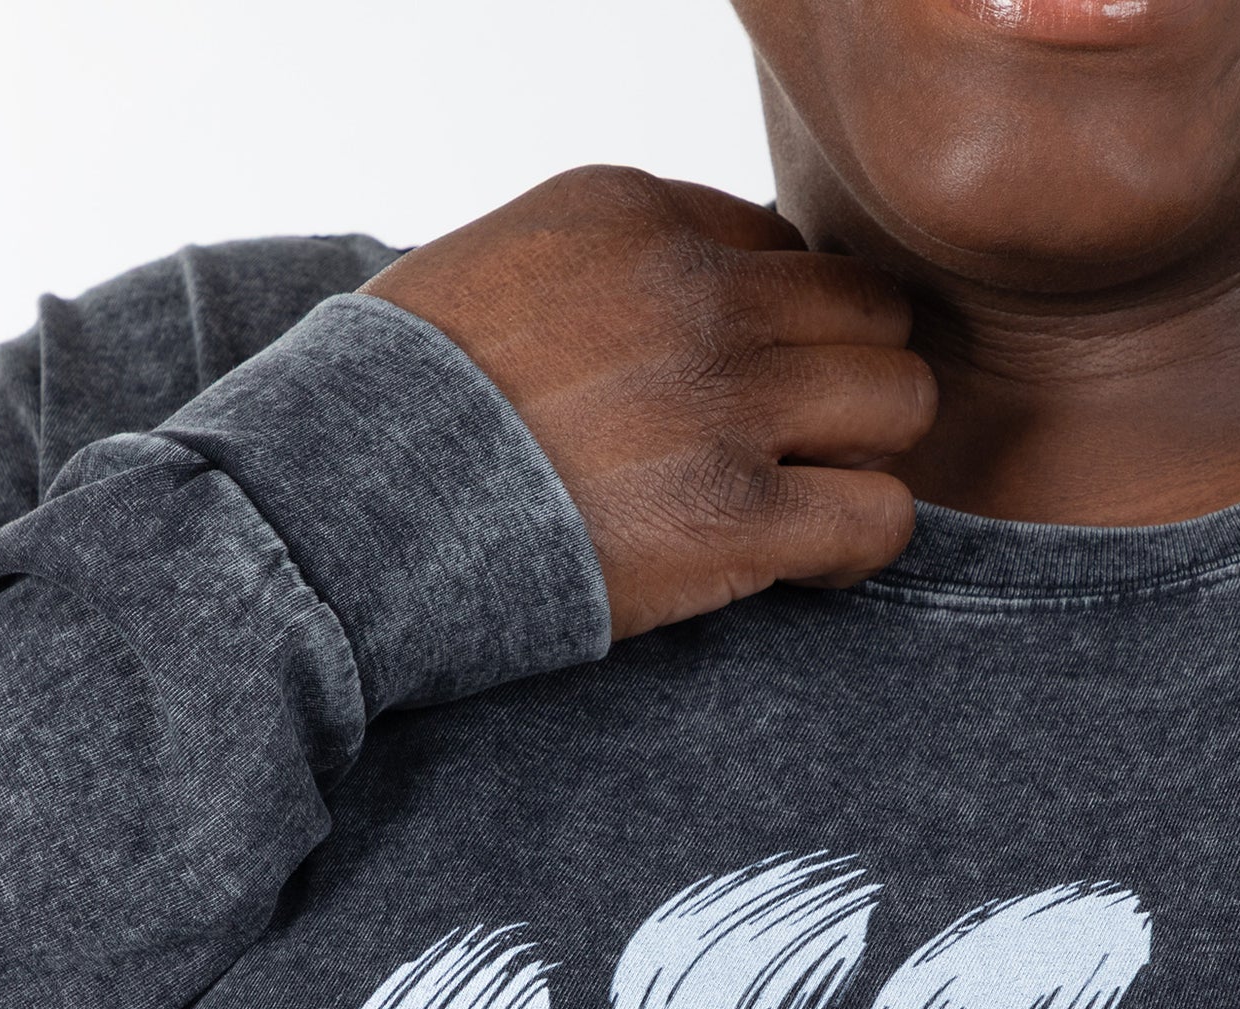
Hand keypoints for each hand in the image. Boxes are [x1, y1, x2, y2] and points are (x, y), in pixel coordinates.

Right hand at [362, 167, 936, 640]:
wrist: (337, 513)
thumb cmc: (398, 410)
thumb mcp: (493, 273)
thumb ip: (606, 274)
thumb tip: (686, 307)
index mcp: (633, 215)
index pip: (782, 249)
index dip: (773, 329)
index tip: (727, 391)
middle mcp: (695, 293)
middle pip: (871, 313)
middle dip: (844, 380)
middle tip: (789, 447)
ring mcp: (723, 402)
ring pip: (901, 403)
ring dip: (863, 456)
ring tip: (801, 502)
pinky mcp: (735, 515)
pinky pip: (882, 517)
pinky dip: (858, 546)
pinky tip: (803, 562)